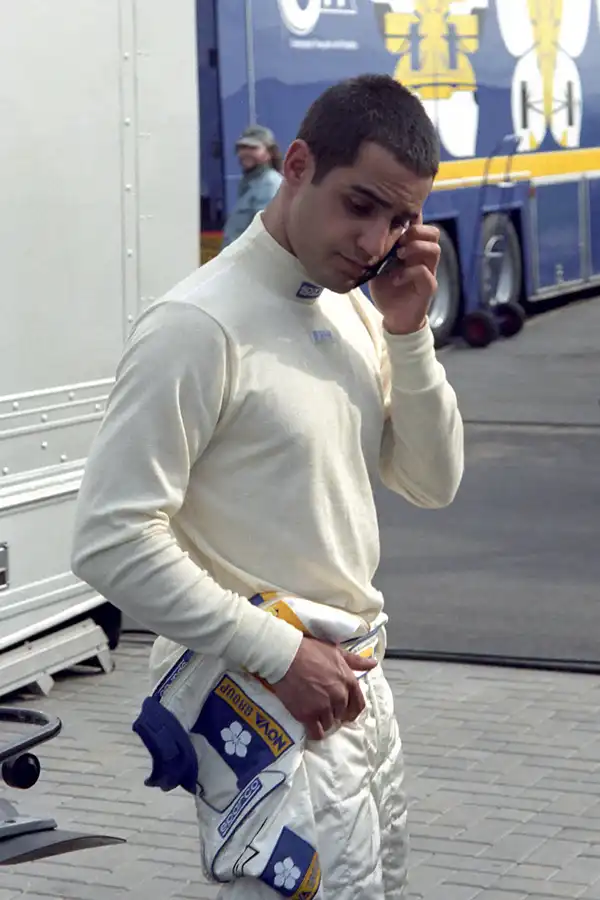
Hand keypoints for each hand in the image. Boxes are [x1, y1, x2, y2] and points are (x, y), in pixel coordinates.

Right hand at [271, 636, 376, 739]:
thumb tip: (373, 663)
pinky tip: (309, 726)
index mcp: (348, 681)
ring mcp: (324, 707)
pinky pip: (316, 733)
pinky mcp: (308, 715)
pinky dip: (314, 732)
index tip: (344, 711)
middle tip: (323, 706)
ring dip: (323, 720)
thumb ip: (355, 661)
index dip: (351, 710)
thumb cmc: (310, 650)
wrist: (285, 656)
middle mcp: (339, 696)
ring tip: (313, 712)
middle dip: (334, 712)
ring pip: (329, 724)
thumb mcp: (336, 651)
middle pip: (342, 715)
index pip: (358, 704)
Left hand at [370, 217, 440, 335]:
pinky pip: (425, 273)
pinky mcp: (428, 287)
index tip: (396, 218)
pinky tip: (396, 279)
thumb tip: (367, 234)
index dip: (413, 218)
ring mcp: (429, 272)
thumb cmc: (388, 290)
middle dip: (416, 231)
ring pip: (434, 249)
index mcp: (414, 249)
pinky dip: (409, 273)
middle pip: (434, 233)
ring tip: (399, 256)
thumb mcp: (378, 266)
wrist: (394, 317)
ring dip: (415, 248)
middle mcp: (424, 258)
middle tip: (399, 240)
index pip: (421, 226)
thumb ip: (379, 251)